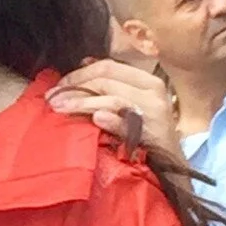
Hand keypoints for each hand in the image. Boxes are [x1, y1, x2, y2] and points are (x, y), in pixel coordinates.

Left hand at [47, 57, 180, 158]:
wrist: (172, 163)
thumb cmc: (148, 133)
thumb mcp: (134, 102)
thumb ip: (112, 83)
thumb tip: (85, 62)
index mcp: (147, 80)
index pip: (109, 67)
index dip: (80, 73)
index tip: (59, 84)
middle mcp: (153, 91)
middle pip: (106, 80)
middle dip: (75, 87)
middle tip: (53, 98)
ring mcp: (153, 112)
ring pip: (111, 98)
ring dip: (81, 103)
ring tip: (60, 109)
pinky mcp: (152, 133)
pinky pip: (126, 122)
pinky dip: (110, 120)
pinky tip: (96, 119)